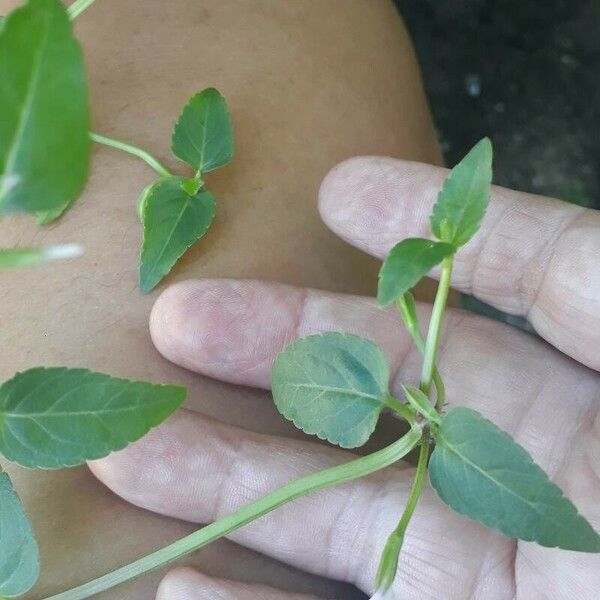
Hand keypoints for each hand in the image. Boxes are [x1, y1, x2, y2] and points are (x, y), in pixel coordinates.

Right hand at [91, 156, 599, 598]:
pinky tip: (184, 578)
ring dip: (235, 478)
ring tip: (133, 450)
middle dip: (281, 344)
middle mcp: (548, 473)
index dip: (431, 223)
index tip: (337, 190)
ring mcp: (499, 568)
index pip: (531, 278)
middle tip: (175, 317)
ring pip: (345, 509)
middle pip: (396, 386)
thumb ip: (590, 291)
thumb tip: (477, 222)